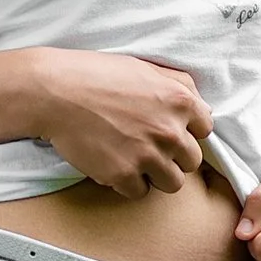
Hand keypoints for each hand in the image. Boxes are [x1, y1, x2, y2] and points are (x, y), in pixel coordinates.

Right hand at [33, 49, 212, 196]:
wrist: (55, 92)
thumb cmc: (97, 75)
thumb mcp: (145, 67)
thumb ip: (179, 85)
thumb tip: (201, 108)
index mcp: (180, 101)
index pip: (205, 130)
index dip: (187, 132)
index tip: (169, 131)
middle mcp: (170, 131)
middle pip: (191, 161)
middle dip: (173, 156)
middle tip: (149, 147)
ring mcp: (148, 155)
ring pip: (172, 184)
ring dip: (156, 175)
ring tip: (135, 161)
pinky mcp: (123, 175)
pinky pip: (140, 192)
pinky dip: (128, 183)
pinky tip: (114, 165)